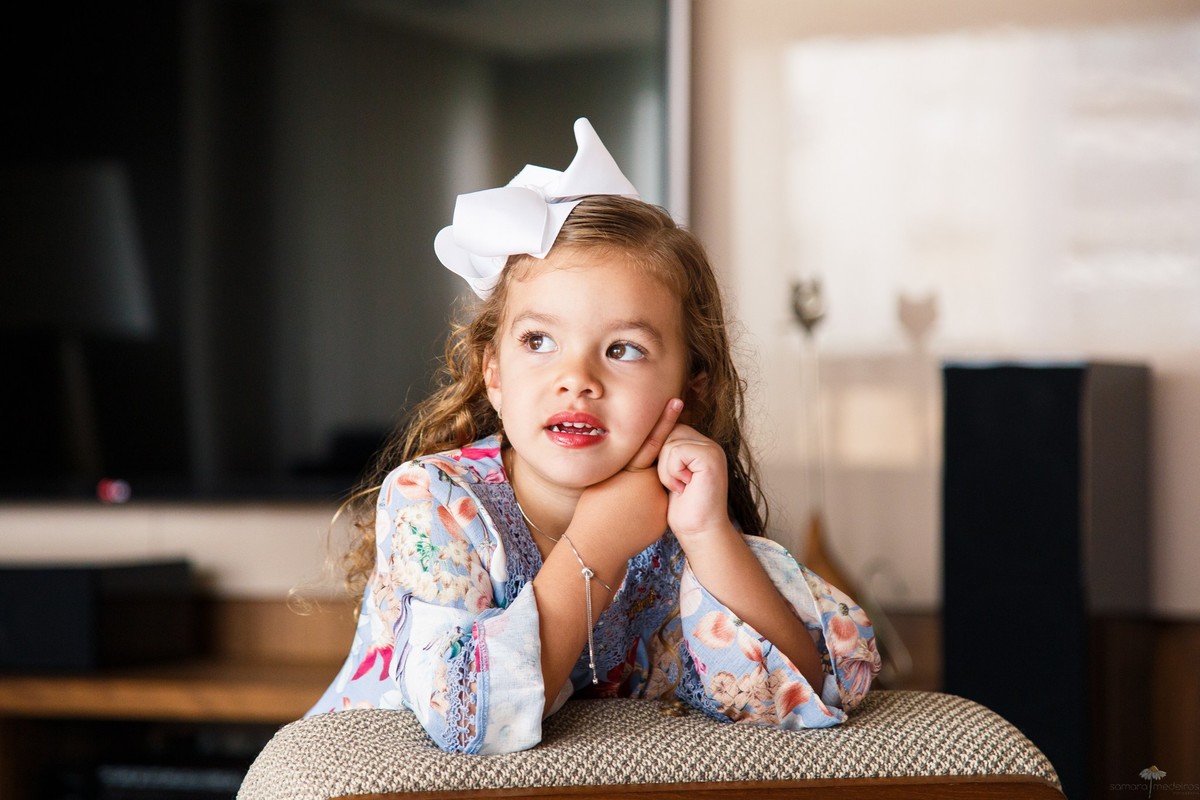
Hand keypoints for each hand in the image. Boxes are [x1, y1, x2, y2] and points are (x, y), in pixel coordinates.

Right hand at [572, 398, 682, 560]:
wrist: (597, 544)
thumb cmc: (592, 508)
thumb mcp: (605, 479)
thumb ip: (624, 468)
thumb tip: (634, 461)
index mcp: (634, 469)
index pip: (653, 441)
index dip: (665, 420)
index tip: (677, 401)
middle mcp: (652, 482)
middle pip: (654, 470)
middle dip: (643, 478)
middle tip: (624, 494)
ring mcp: (660, 501)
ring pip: (656, 490)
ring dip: (643, 497)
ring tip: (622, 512)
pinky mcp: (663, 517)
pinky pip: (657, 508)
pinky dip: (645, 513)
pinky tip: (631, 523)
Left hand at [657, 424, 732, 540]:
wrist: (698, 532)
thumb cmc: (680, 509)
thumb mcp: (667, 474)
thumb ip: (663, 452)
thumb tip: (642, 436)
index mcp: (699, 445)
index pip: (668, 429)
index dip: (658, 453)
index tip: (665, 478)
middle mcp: (708, 444)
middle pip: (668, 431)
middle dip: (661, 460)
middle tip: (673, 484)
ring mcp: (711, 449)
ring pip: (670, 442)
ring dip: (666, 470)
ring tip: (679, 488)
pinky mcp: (710, 457)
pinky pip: (676, 451)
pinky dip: (672, 473)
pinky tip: (683, 488)